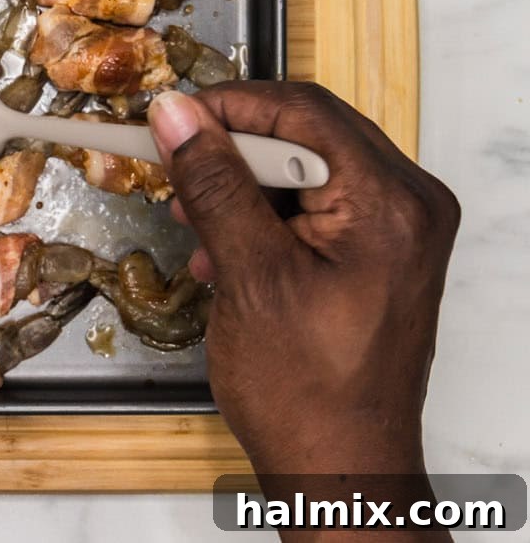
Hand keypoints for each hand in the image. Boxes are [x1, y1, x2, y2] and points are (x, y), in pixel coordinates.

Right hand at [147, 83, 458, 476]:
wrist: (340, 467)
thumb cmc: (305, 391)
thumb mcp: (249, 276)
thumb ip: (214, 185)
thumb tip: (175, 116)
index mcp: (391, 204)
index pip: (303, 112)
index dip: (226, 108)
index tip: (166, 120)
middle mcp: (408, 205)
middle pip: (307, 134)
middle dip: (233, 151)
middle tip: (175, 174)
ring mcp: (398, 229)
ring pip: (304, 167)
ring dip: (241, 187)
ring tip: (195, 227)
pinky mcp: (379, 252)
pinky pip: (314, 204)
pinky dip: (262, 216)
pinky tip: (223, 253)